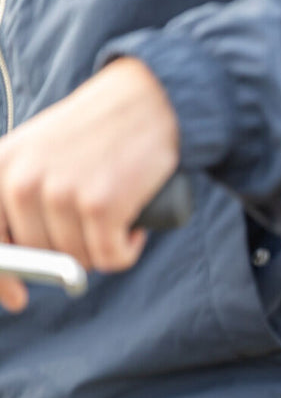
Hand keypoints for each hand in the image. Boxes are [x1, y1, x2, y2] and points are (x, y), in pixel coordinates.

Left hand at [0, 57, 179, 310]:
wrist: (148, 99)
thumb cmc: (98, 131)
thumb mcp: (39, 152)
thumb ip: (18, 194)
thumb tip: (20, 266)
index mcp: (0, 167)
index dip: (3, 279)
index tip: (18, 298)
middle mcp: (21, 182)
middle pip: (39, 256)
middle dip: (71, 252)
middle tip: (97, 225)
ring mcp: (59, 193)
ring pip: (76, 260)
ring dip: (104, 249)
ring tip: (118, 214)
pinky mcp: (99, 204)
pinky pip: (110, 258)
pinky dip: (127, 251)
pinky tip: (134, 227)